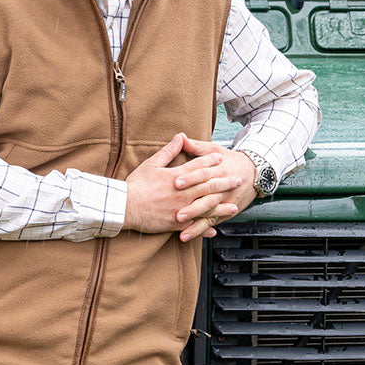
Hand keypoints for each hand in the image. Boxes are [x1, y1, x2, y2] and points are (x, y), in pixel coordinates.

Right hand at [124, 133, 245, 239]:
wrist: (125, 206)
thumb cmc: (136, 185)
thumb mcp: (152, 164)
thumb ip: (168, 151)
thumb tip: (180, 137)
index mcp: (177, 177)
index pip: (198, 166)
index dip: (211, 161)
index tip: (221, 158)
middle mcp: (183, 193)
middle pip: (208, 186)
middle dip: (225, 183)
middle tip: (238, 180)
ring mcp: (181, 209)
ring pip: (206, 208)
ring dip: (221, 207)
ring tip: (234, 206)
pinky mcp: (175, 223)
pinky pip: (193, 226)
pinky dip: (204, 227)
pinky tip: (214, 228)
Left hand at [172, 136, 256, 241]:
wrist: (255, 172)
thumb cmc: (230, 159)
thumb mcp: (215, 149)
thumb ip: (197, 147)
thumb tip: (180, 137)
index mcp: (219, 170)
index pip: (203, 174)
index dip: (190, 178)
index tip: (175, 183)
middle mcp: (223, 187)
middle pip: (207, 198)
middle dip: (193, 207)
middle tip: (177, 214)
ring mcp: (225, 201)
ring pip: (210, 214)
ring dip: (196, 224)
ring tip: (182, 232)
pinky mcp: (226, 211)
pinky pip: (213, 222)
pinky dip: (202, 230)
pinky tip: (190, 235)